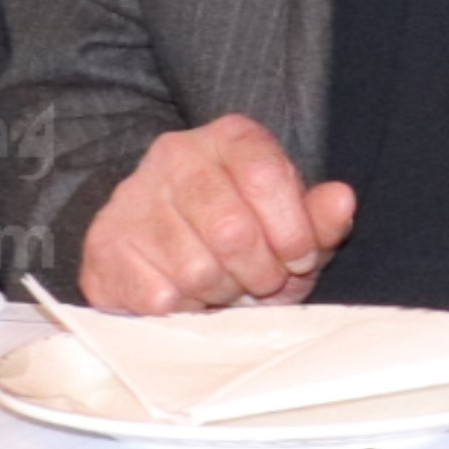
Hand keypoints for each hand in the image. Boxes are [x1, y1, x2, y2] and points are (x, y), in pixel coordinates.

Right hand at [81, 115, 354, 310]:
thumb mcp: (292, 229)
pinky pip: (159, 297)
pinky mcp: (106, 244)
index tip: (298, 259)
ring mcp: (134, 197)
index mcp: (231, 138)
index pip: (267, 177)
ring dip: (220, 294)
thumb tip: (342, 199)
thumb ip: (320, 219)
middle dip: (258, 272)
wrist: (164, 253)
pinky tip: (189, 296)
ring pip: (195, 270)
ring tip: (223, 286)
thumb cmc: (242, 240)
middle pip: (231, 230)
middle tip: (260, 283)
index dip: (292, 233)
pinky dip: (184, 310)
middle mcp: (177, 155)